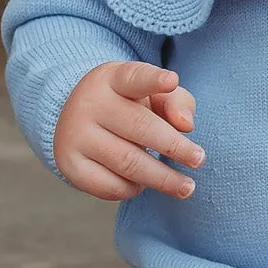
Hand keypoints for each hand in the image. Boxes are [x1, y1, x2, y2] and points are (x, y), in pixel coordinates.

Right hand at [53, 61, 203, 201]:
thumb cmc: (129, 105)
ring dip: (162, 179)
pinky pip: (109, 185)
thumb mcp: (153, 94)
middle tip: (199, 160)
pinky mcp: (68, 163)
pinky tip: (143, 185)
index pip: (135, 77)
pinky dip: (132, 190)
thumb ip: (176, 102)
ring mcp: (74, 134)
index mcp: (114, 78)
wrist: (76, 120)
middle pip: (141, 128)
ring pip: (127, 162)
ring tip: (186, 188)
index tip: (172, 81)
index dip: (154, 80)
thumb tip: (186, 125)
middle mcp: (90, 103)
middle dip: (175, 147)